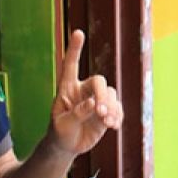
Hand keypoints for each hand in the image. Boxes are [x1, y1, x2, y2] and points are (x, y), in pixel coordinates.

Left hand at [49, 29, 123, 155]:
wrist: (67, 145)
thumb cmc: (60, 132)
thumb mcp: (62, 124)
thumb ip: (77, 113)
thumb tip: (94, 104)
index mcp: (67, 88)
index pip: (71, 65)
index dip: (74, 49)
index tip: (79, 33)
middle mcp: (84, 90)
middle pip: (99, 82)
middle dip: (103, 95)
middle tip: (101, 112)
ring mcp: (97, 100)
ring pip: (111, 95)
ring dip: (111, 107)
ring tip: (107, 122)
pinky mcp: (107, 112)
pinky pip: (118, 109)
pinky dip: (118, 116)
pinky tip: (113, 126)